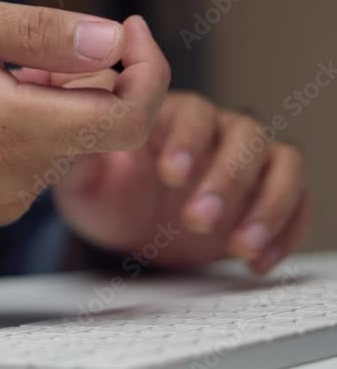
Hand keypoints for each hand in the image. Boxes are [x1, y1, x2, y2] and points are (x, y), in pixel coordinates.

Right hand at [0, 0, 169, 226]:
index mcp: (12, 129)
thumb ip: (38, 33)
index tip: (128, 29)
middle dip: (85, 75)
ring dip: (51, 100)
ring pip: (68, 139)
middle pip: (98, 124)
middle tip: (21, 48)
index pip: (129, 119)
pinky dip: (29, 127)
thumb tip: (113, 40)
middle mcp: (17, 179)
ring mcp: (5, 201)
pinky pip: (39, 160)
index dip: (149, 71)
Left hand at [51, 87, 310, 273]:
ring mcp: (245, 161)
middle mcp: (214, 129)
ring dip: (266, 204)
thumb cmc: (101, 190)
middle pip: (245, 134)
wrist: (121, 228)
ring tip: (237, 247)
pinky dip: (286, 230)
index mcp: (168, 114)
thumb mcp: (79, 176)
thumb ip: (79, 152)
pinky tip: (256, 260)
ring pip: (281, 161)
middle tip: (196, 221)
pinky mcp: (264, 195)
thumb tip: (74, 127)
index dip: (188, 140)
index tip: (170, 176)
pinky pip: (297, 199)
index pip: (192, 111)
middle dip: (226, 179)